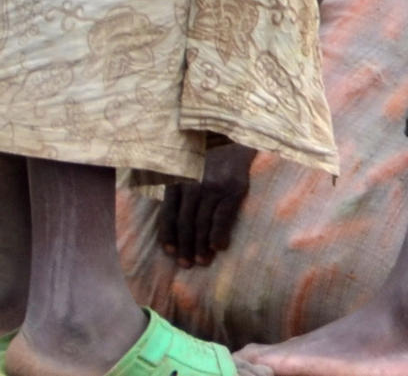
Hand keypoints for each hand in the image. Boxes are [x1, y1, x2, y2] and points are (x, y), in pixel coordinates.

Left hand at [154, 143, 255, 267]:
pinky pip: (222, 218)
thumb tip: (171, 227)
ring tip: (202, 261)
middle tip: (186, 265)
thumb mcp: (188, 171)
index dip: (168, 236)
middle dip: (185, 247)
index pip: (168, 214)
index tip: (170, 253)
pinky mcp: (232, 189)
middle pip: (185, 222)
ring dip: (201, 246)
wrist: (239, 142)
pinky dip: (219, 235)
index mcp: (178, 180)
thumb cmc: (211, 162)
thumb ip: (178, 193)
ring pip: (202, 224)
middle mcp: (192, 184)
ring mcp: (212, 187)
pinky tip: (219, 247)